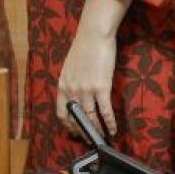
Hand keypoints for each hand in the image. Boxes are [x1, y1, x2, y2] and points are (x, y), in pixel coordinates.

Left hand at [55, 0, 128, 138]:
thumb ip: (70, 83)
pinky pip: (105, 111)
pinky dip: (110, 123)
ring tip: (102, 137)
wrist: (93, 35)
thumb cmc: (83, 48)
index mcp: (62, 84)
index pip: (61, 112)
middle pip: (76, 118)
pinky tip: (113, 129)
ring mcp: (86, 90)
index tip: (74, 131)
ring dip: (97, 130)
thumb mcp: (70, 67)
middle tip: (89, 138)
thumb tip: (75, 96)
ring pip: (91, 118)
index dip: (68, 125)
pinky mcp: (101, 88)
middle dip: (83, 131)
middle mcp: (72, 90)